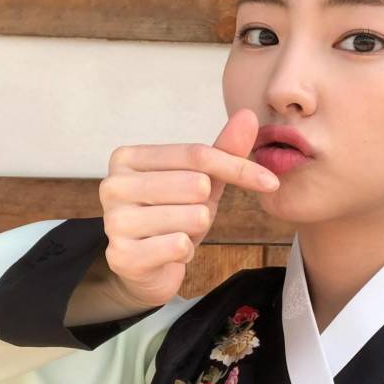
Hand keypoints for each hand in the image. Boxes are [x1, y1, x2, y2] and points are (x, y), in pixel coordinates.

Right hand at [98, 108, 279, 312]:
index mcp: (128, 158)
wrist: (145, 268)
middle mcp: (113, 185)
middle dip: (206, 206)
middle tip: (188, 216)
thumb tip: (248, 114)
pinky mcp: (121, 255)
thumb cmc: (173, 217)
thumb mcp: (201, 182)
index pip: (197, 154)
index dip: (238, 168)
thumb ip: (223, 151)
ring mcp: (114, 221)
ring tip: (177, 233)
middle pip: (196, 184)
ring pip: (193, 216)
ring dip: (196, 230)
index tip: (271, 182)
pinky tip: (169, 253)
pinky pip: (180, 245)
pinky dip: (186, 251)